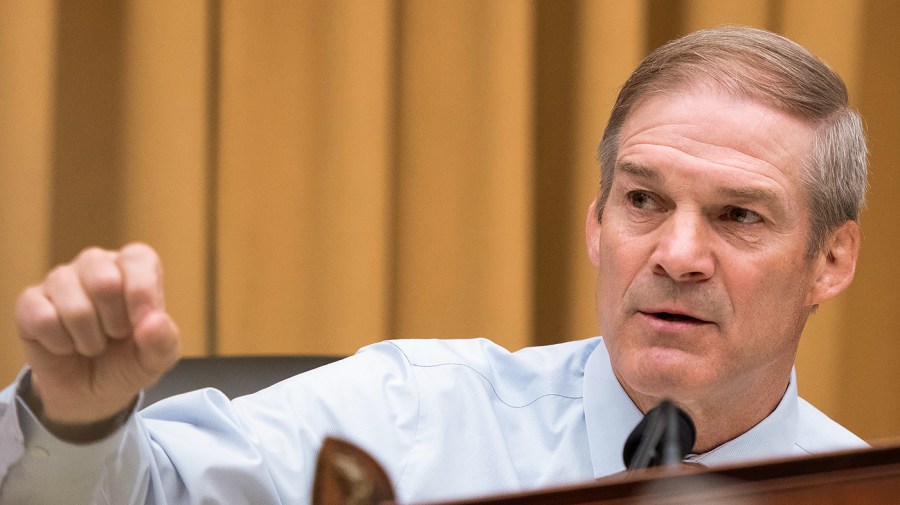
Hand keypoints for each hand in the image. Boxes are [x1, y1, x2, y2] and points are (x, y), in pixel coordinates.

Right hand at [15, 243, 179, 429]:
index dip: (142, 293)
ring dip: (88, 339)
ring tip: (93, 344)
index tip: (142, 323)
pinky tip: (66, 345)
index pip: (138, 259)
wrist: (91, 390)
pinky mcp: (30, 301)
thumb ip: (163, 341)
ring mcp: (61, 279)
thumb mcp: (156, 358)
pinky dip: (60, 344)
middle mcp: (96, 264)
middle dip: (115, 323)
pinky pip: (43, 319)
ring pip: (74, 306)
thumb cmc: (128, 361)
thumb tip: (153, 321)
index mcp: (133, 266)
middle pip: (105, 281)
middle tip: (115, 335)